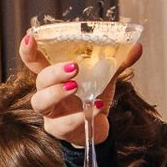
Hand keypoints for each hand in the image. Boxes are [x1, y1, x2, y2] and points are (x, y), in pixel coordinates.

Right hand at [19, 32, 141, 146]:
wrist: (97, 126)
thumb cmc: (92, 97)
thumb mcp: (104, 78)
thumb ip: (117, 63)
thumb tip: (137, 46)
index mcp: (54, 76)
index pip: (34, 61)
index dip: (28, 49)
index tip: (30, 37)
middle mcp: (46, 92)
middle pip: (40, 80)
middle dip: (54, 72)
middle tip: (73, 67)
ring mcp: (50, 112)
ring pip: (41, 101)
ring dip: (57, 93)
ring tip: (76, 87)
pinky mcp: (57, 129)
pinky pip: (63, 123)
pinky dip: (79, 116)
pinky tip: (95, 108)